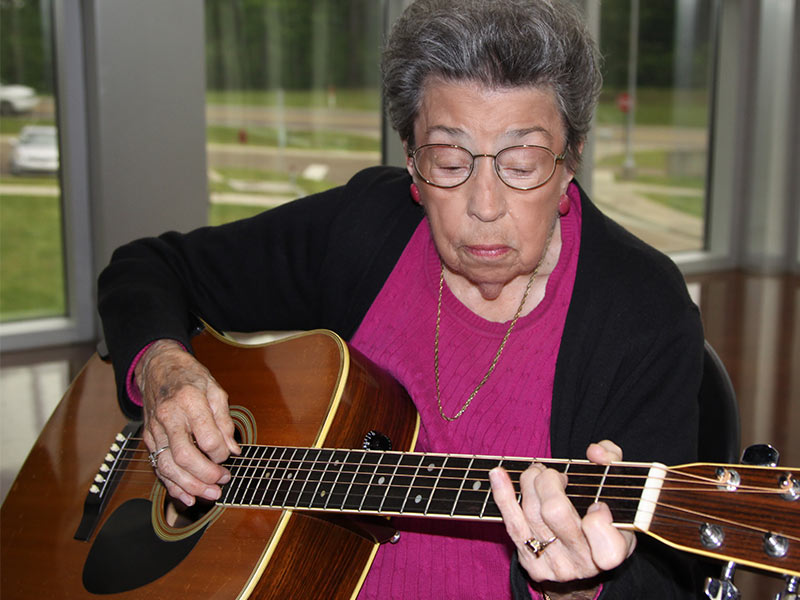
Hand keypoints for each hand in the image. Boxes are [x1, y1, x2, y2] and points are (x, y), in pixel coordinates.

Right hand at [136, 340, 239, 505]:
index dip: (221, 452)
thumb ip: (224, 420)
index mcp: (189, 401)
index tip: (229, 456)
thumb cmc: (189, 377)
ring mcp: (155, 430)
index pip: (207, 437)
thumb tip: (233, 448)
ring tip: (210, 495)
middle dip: (206, 476)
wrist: (158, 367)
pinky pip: (158, 466)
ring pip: (168, 466)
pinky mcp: (148, 439)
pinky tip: (187, 496)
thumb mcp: (214, 389)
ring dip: (190, 486)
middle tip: (223, 482)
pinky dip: (172, 485)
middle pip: (185, 456)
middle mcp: (169, 417)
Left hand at [489, 440, 635, 597]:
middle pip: (555, 513)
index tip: (598, 506)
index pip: (607, 546)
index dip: (599, 523)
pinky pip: (511, 524)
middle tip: (555, 476)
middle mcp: (582, 562)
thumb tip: (595, 452)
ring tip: (536, 473)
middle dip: (549, 482)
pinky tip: (497, 474)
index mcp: (614, 551)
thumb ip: (613, 463)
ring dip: (529, 482)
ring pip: (531, 513)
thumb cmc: (602, 515)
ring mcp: (554, 564)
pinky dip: (503, 494)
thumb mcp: (618, 493)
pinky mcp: (530, 560)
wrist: (583, 557)